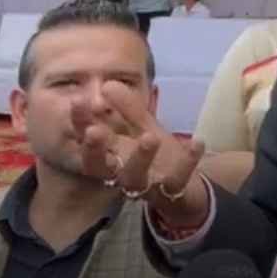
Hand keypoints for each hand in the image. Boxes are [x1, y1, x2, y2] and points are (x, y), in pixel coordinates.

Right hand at [73, 81, 208, 227]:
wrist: (186, 184)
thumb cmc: (155, 154)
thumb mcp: (142, 127)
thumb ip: (127, 108)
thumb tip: (108, 85)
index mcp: (109, 154)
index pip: (86, 138)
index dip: (80, 122)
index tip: (79, 100)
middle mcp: (120, 172)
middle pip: (98, 165)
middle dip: (95, 149)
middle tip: (94, 130)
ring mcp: (145, 185)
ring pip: (135, 177)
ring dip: (141, 157)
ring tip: (150, 137)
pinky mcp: (170, 192)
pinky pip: (178, 180)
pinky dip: (188, 162)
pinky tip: (198, 142)